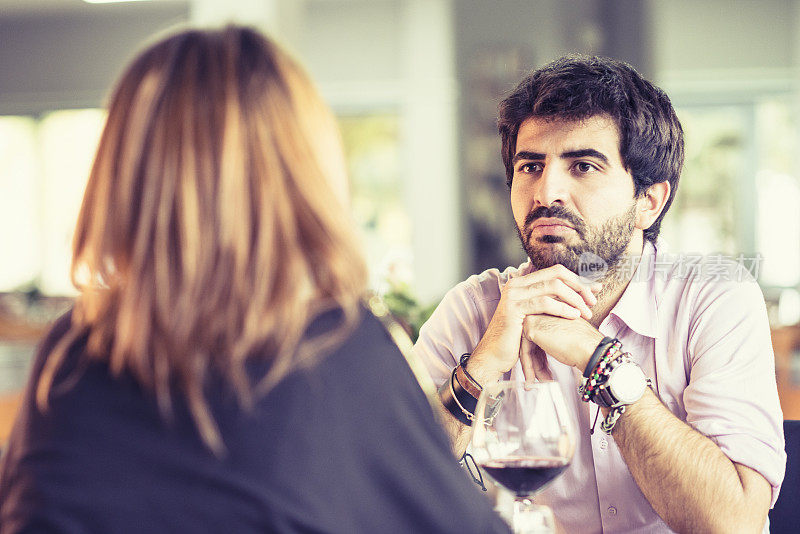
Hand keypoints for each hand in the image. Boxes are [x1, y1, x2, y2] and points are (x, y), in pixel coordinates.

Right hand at [466, 265, 599, 384]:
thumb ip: (553, 302)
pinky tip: (573, 316)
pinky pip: (544, 303)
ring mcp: (514, 294)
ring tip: (586, 313)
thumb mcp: (537, 316)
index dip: (578, 279)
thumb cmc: (518, 338)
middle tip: (593, 302)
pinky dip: (562, 308)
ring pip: (553, 286)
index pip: (556, 271)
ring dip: (574, 299)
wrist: (494, 355)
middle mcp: (517, 284)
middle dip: (579, 286)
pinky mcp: (514, 308)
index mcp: (523, 282)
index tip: (595, 290)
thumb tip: (580, 292)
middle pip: (557, 274)